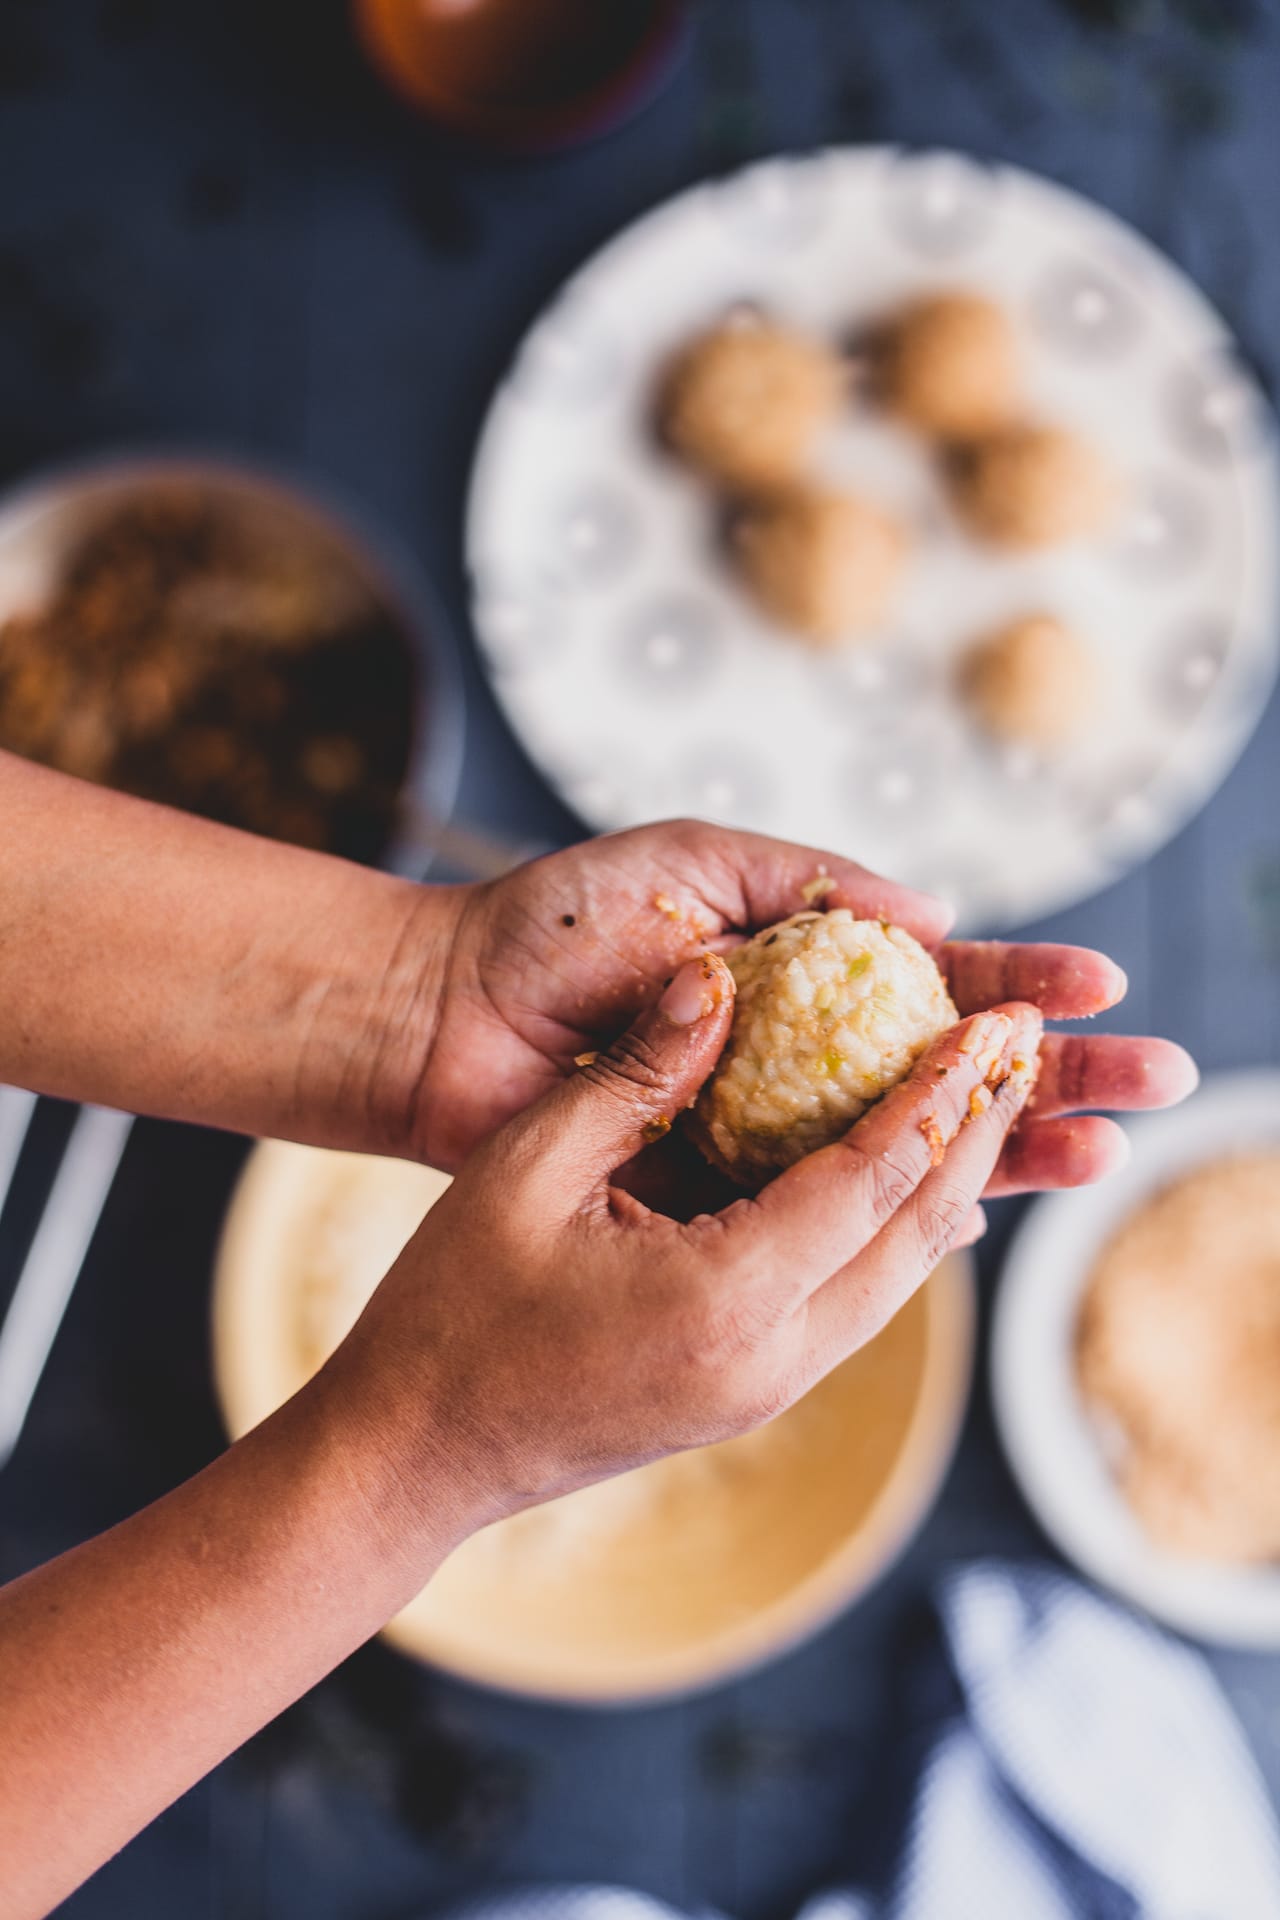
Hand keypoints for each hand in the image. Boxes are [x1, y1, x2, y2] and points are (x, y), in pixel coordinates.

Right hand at [328, 957, 1042, 1532]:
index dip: (945, 1093)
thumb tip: (722, 980)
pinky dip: (894, 1227)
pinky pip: (857, 1300)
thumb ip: (636, 1073)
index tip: (998, 1022)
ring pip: (900, 1277)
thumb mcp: (527, 1166)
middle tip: (1020, 1044)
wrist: (413, 1453)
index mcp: (724, 1300)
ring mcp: (768, 1390)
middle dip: (980, 1131)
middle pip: (921, 1235)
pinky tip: (897, 1172)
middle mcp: (772, 1359)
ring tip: (979, 1095)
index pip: (876, 1180)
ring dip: (948, 1181)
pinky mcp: (751, 1395)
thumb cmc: (450, 1309)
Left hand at [408, 820, 1195, 1187]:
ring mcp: (764, 1130)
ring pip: (908, 1146)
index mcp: (801, 970)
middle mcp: (797, 1055)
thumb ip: (811, 881)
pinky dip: (905, 1211)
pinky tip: (980, 1207)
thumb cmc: (556, 926)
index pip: (936, 980)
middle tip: (1154, 1081)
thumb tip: (937, 913)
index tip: (1100, 986)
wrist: (441, 1015)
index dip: (1019, 983)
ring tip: (1101, 1153)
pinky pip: (825, 1211)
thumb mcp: (690, 862)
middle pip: (949, 1070)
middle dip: (1052, 1072)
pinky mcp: (718, 1194)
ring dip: (1008, 1148)